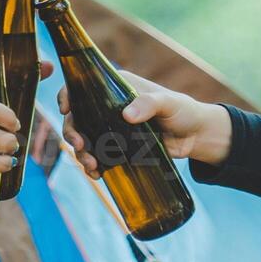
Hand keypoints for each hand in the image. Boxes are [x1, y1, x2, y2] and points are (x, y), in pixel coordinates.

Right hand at [56, 71, 232, 177]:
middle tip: (80, 146)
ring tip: (92, 166)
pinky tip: (97, 174)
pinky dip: (93, 166)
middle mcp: (108, 107)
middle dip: (72, 133)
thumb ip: (150, 104)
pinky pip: (98, 156)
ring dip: (81, 153)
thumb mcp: (169, 103)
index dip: (68, 96)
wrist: (195, 138)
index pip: (83, 86)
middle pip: (77, 117)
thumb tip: (127, 115)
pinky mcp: (117, 148)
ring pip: (84, 139)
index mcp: (115, 87)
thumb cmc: (183, 111)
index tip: (65, 109)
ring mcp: (110, 129)